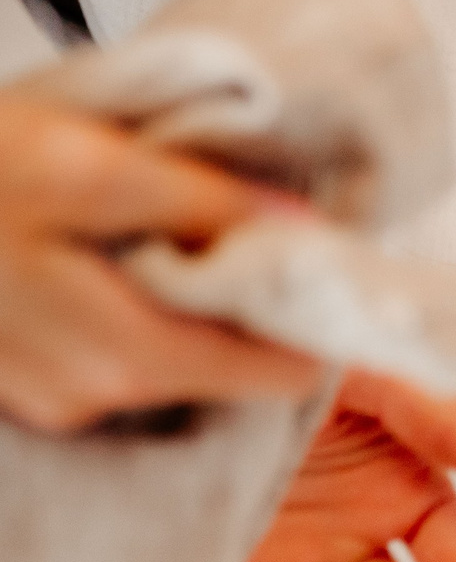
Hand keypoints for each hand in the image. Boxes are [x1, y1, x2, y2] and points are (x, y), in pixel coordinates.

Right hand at [0, 90, 322, 428]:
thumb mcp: (87, 160)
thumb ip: (201, 200)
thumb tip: (304, 226)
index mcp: (118, 349)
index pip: (273, 373)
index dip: (304, 317)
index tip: (317, 264)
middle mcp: (91, 395)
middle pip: (228, 375)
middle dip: (249, 311)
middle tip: (249, 235)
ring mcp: (56, 401)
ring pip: (176, 370)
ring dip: (192, 315)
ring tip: (167, 242)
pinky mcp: (32, 393)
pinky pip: (123, 366)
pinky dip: (141, 322)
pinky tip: (119, 269)